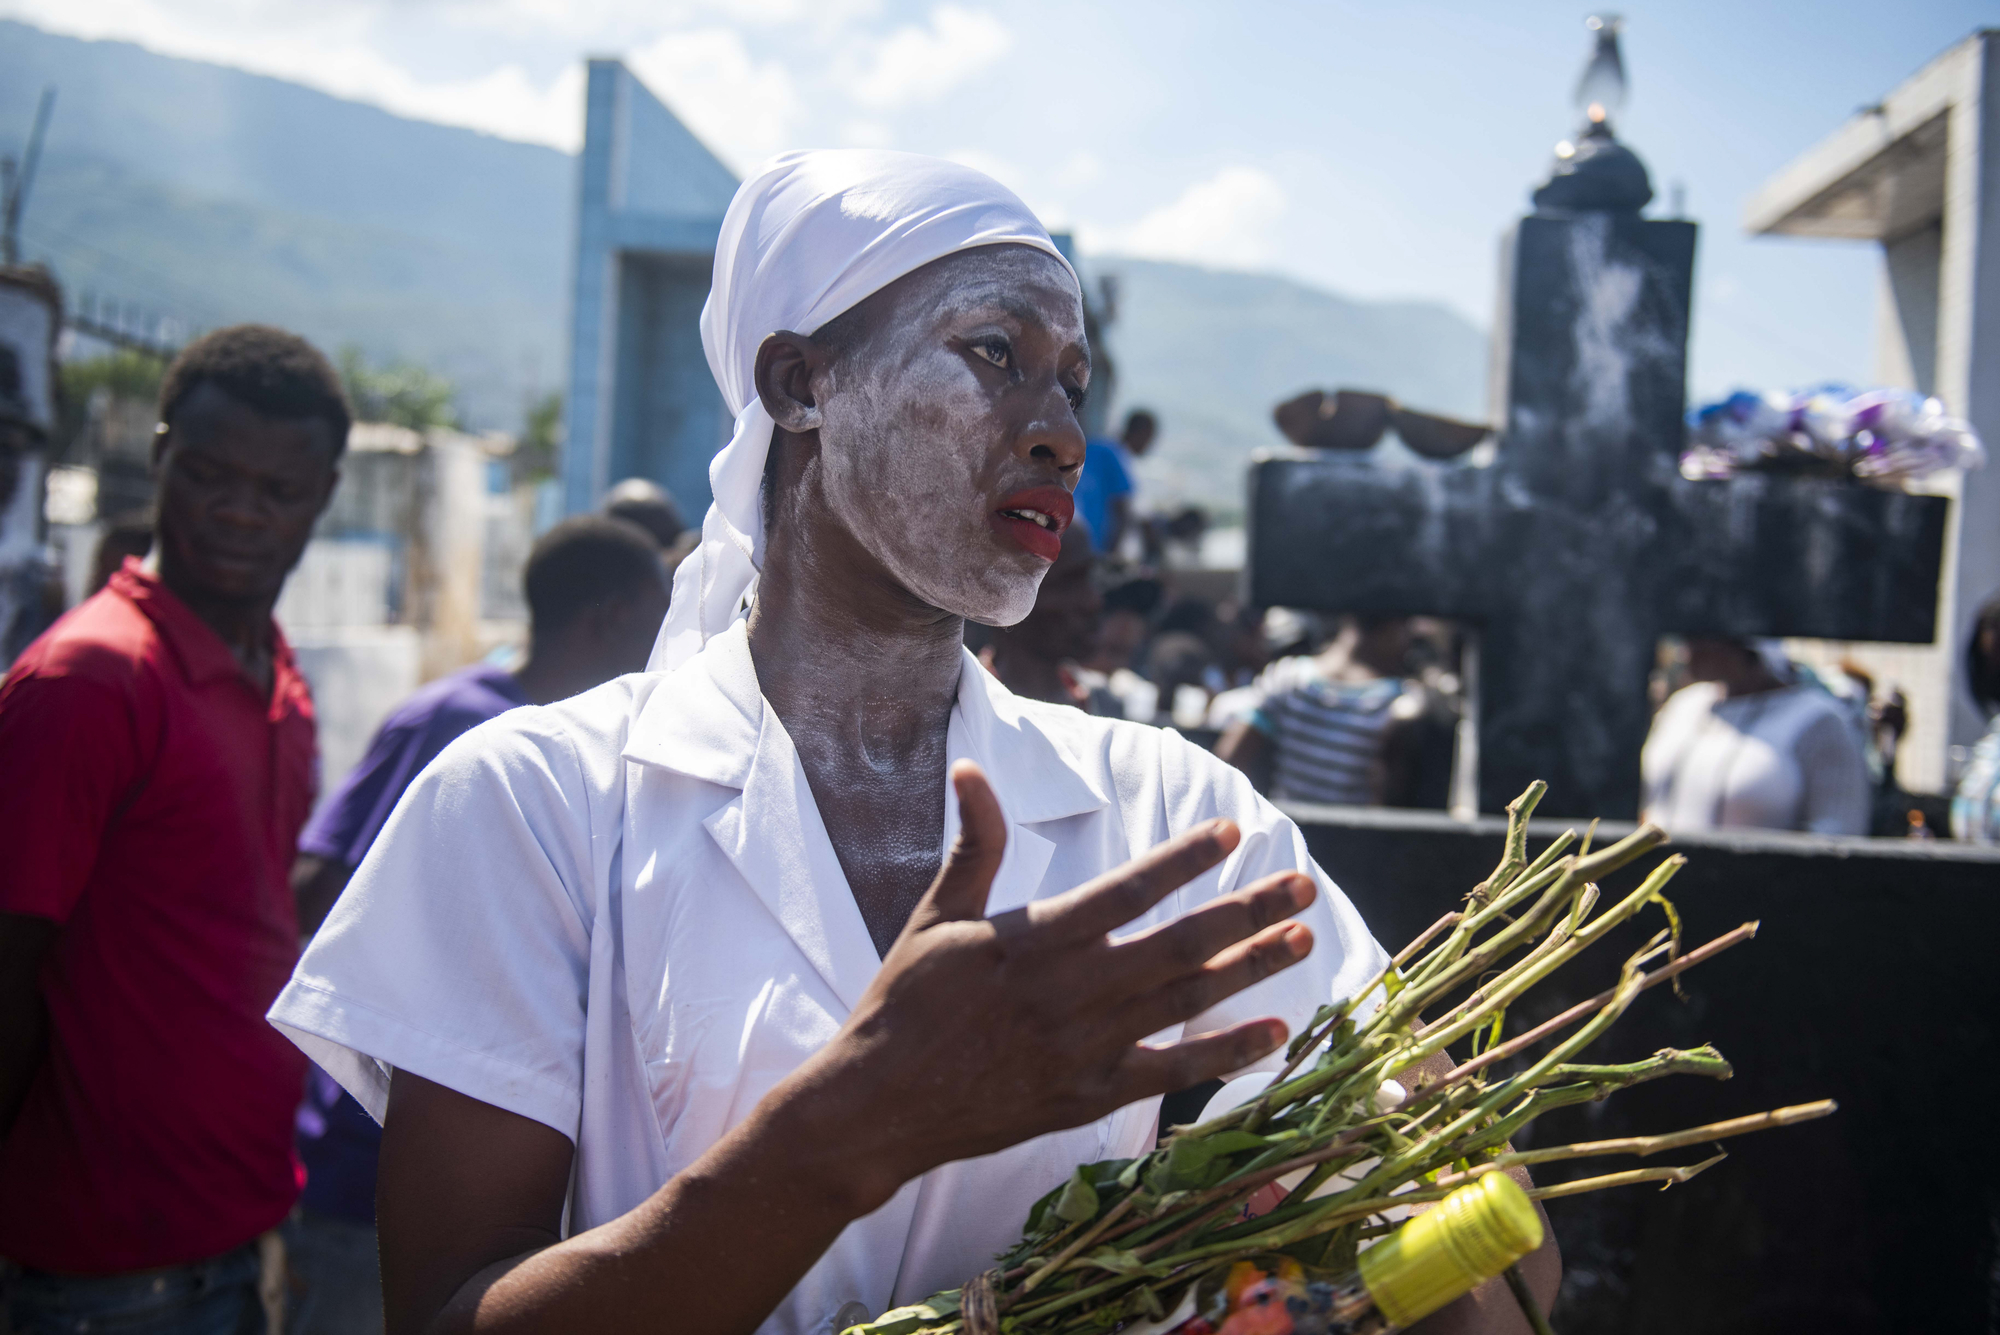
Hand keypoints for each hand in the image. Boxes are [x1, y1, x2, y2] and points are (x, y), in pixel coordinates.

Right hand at [787, 760, 1317, 1210]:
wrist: (879, 1104)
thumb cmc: (904, 1002)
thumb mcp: (936, 915)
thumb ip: (972, 845)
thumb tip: (969, 770)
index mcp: (1034, 940)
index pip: (1126, 890)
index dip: (1182, 860)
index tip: (1230, 831)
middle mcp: (1070, 992)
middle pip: (1178, 944)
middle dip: (1247, 911)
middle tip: (1301, 883)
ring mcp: (1085, 1047)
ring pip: (1187, 1001)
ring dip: (1252, 969)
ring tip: (1305, 938)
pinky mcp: (1089, 1096)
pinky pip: (1171, 1072)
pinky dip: (1226, 1055)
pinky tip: (1274, 1033)